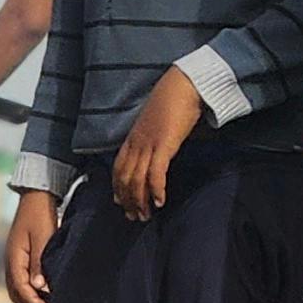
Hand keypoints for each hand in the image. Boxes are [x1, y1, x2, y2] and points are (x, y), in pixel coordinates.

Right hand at [5, 188, 58, 302]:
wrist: (36, 197)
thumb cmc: (40, 215)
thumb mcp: (42, 237)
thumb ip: (39, 262)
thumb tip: (38, 287)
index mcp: (14, 258)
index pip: (20, 288)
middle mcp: (11, 262)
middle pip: (16, 293)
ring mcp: (14, 261)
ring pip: (18, 289)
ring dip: (31, 301)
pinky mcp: (20, 259)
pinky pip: (22, 281)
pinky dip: (31, 292)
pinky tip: (45, 295)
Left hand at [113, 66, 206, 220]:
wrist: (183, 85)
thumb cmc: (173, 101)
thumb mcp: (155, 124)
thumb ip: (152, 139)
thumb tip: (156, 154)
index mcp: (133, 138)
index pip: (118, 169)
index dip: (118, 189)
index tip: (122, 204)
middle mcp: (136, 143)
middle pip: (125, 178)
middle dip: (128, 201)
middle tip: (134, 217)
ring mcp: (149, 144)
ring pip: (137, 179)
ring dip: (140, 201)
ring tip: (146, 215)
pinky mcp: (164, 145)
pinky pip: (156, 173)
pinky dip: (156, 189)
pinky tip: (160, 201)